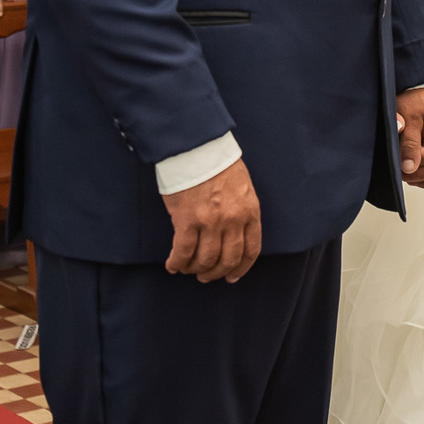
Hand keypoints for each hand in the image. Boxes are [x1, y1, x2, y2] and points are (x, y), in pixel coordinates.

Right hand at [162, 158, 261, 283]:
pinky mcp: (186, 220)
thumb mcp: (242, 187)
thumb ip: (242, 211)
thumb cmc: (217, 163)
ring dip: (196, 269)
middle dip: (216, 272)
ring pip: (205, 259)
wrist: (197, 147)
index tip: (232, 276)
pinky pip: (183, 251)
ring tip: (188, 269)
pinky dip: (177, 262)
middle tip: (206, 276)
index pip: (251, 250)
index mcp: (250, 211)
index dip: (241, 268)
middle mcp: (232, 220)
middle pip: (227, 259)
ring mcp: (210, 222)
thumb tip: (233, 235)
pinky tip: (173, 266)